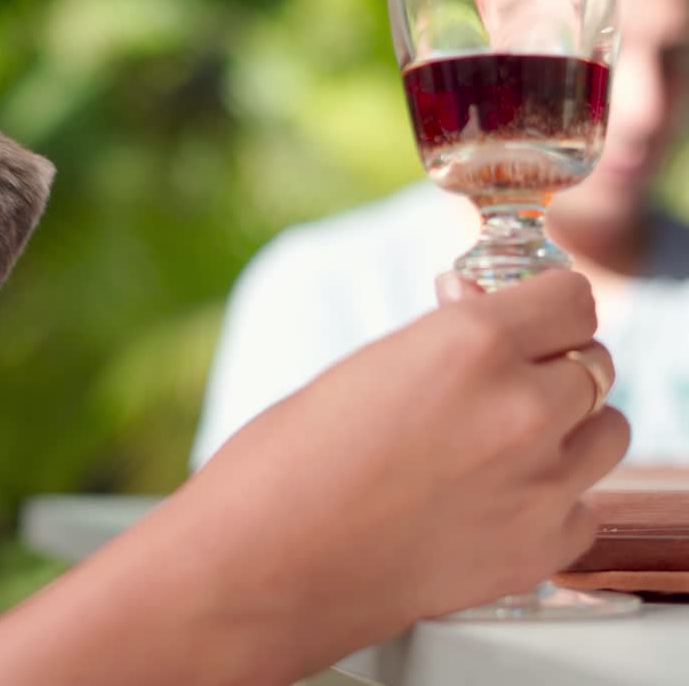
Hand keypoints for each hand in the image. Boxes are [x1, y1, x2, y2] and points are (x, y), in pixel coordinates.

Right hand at [181, 269, 627, 679]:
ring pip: (607, 434)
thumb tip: (480, 316)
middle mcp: (521, 409)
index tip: (527, 326)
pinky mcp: (536, 551)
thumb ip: (441, 342)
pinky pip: (582, 509)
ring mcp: (538, 486)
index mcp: (471, 344)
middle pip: (594, 364)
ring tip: (500, 448)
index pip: (571, 298)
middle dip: (548, 370)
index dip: (542, 311)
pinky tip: (492, 504)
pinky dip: (550, 504)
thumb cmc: (283, 467)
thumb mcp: (363, 370)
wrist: (259, 567)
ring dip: (565, 432)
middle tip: (496, 391)